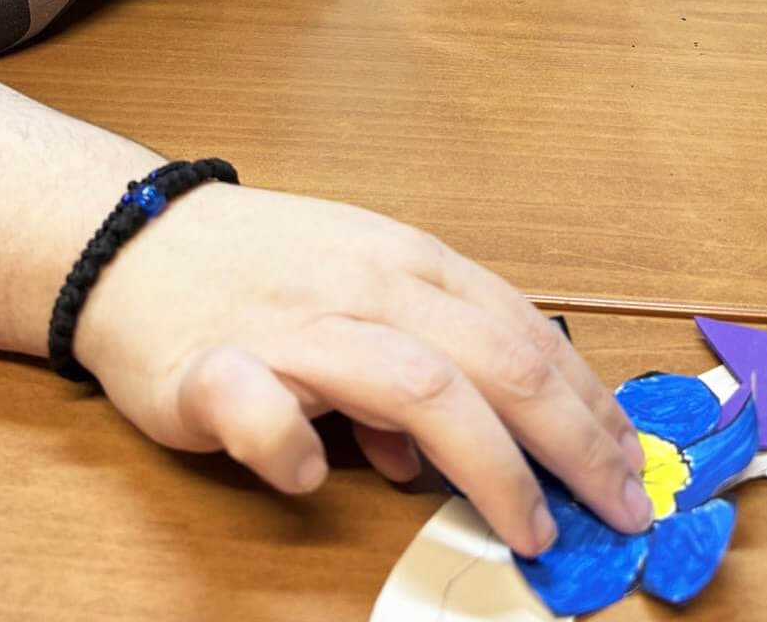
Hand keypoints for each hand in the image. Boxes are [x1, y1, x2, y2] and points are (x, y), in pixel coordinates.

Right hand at [74, 185, 652, 557]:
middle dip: (571, 441)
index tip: (627, 460)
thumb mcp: (362, 282)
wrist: (139, 238)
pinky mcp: (212, 365)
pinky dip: (297, 445)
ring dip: (485, 464)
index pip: (525, 333)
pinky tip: (317, 476)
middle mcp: (368, 286)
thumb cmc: (264, 265)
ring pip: (413, 385)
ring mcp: (295, 323)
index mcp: (412, 264)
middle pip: (494, 362)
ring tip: (528, 528)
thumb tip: (435, 460)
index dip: (586, 402)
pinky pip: (263, 408)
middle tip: (616, 509)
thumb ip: (417, 355)